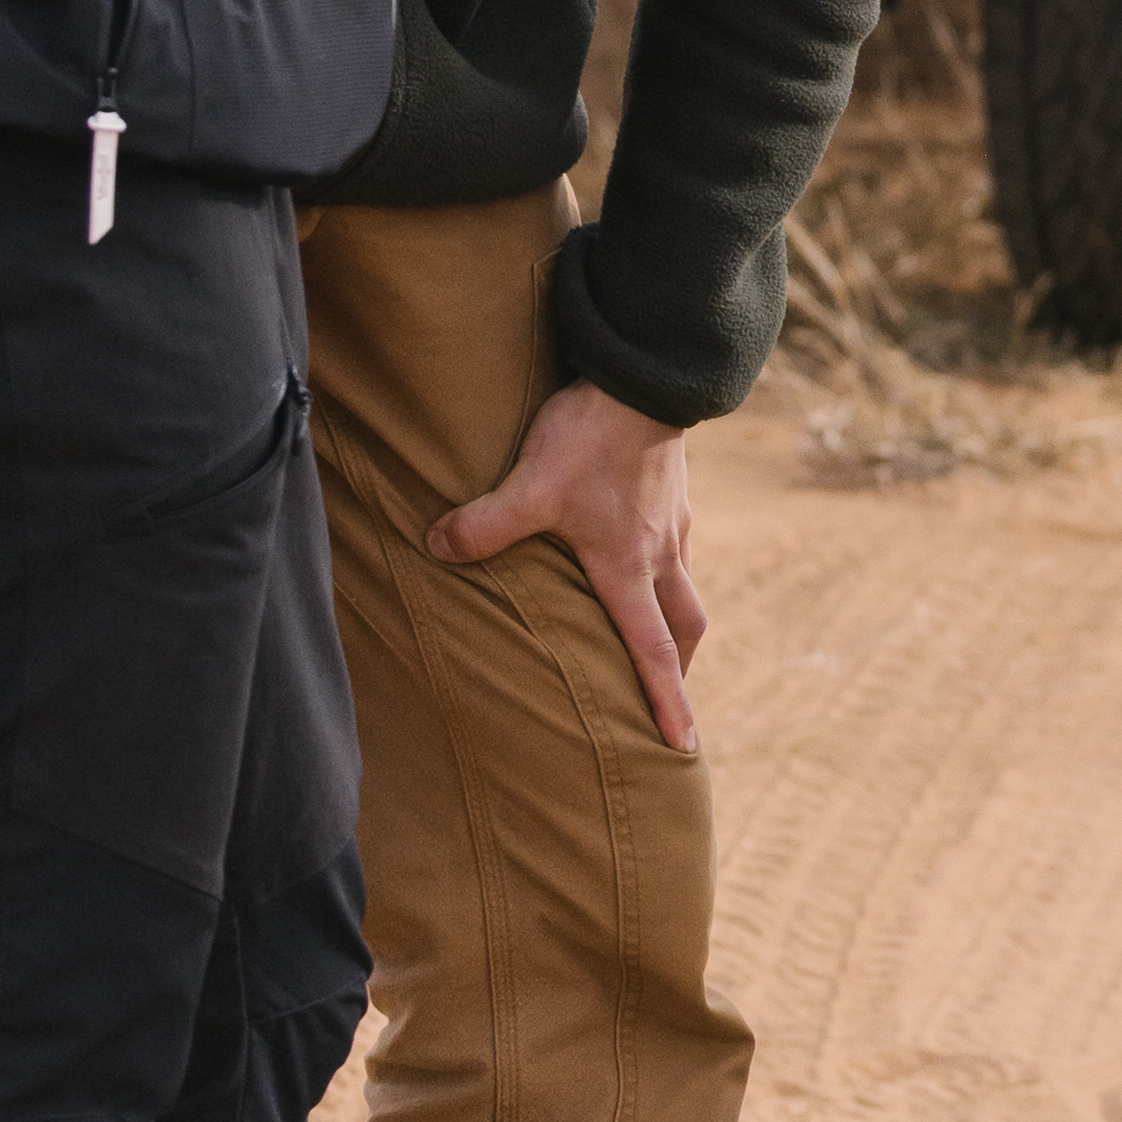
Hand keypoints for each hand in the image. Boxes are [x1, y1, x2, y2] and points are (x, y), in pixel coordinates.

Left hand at [426, 378, 707, 749]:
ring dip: (675, 622)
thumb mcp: (530, 484)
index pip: (653, 652)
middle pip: (686, 629)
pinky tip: (639, 558)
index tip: (681, 746)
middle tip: (671, 699)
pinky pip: (677, 549)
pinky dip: (665, 572)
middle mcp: (660, 555)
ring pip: (685, 589)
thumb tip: (436, 548)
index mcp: (629, 568)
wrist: (644, 376)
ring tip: (655, 637)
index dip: (667, 703)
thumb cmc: (592, 436)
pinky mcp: (673, 494)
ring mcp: (673, 524)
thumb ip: (484, 524)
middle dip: (680, 671)